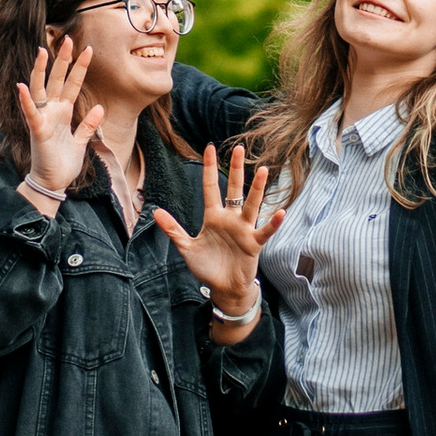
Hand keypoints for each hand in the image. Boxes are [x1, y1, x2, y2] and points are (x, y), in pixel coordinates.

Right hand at [14, 36, 103, 197]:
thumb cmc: (63, 163)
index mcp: (63, 113)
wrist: (52, 184)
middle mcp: (52, 112)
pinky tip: (21, 86)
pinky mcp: (37, 132)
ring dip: (41, 71)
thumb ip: (88, 125)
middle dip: (62, 60)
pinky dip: (26, 101)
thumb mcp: (81, 142)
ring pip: (40, 90)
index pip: (72, 84)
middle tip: (67, 39)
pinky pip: (30, 114)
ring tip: (42, 51)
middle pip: (57, 80)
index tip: (88, 49)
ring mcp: (43, 120)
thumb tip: (98, 107)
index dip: (80, 67)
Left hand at [151, 143, 285, 322]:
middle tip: (239, 148)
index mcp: (213, 217)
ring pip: (251, 205)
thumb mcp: (187, 247)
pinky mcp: (253, 244)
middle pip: (234, 189)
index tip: (209, 148)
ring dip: (257, 189)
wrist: (223, 288)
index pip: (211, 187)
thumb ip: (173, 229)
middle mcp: (230, 219)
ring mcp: (244, 230)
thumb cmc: (207, 266)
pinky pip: (264, 231)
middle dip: (236, 169)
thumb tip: (156, 212)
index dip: (209, 168)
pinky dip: (273, 223)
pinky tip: (280, 212)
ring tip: (262, 170)